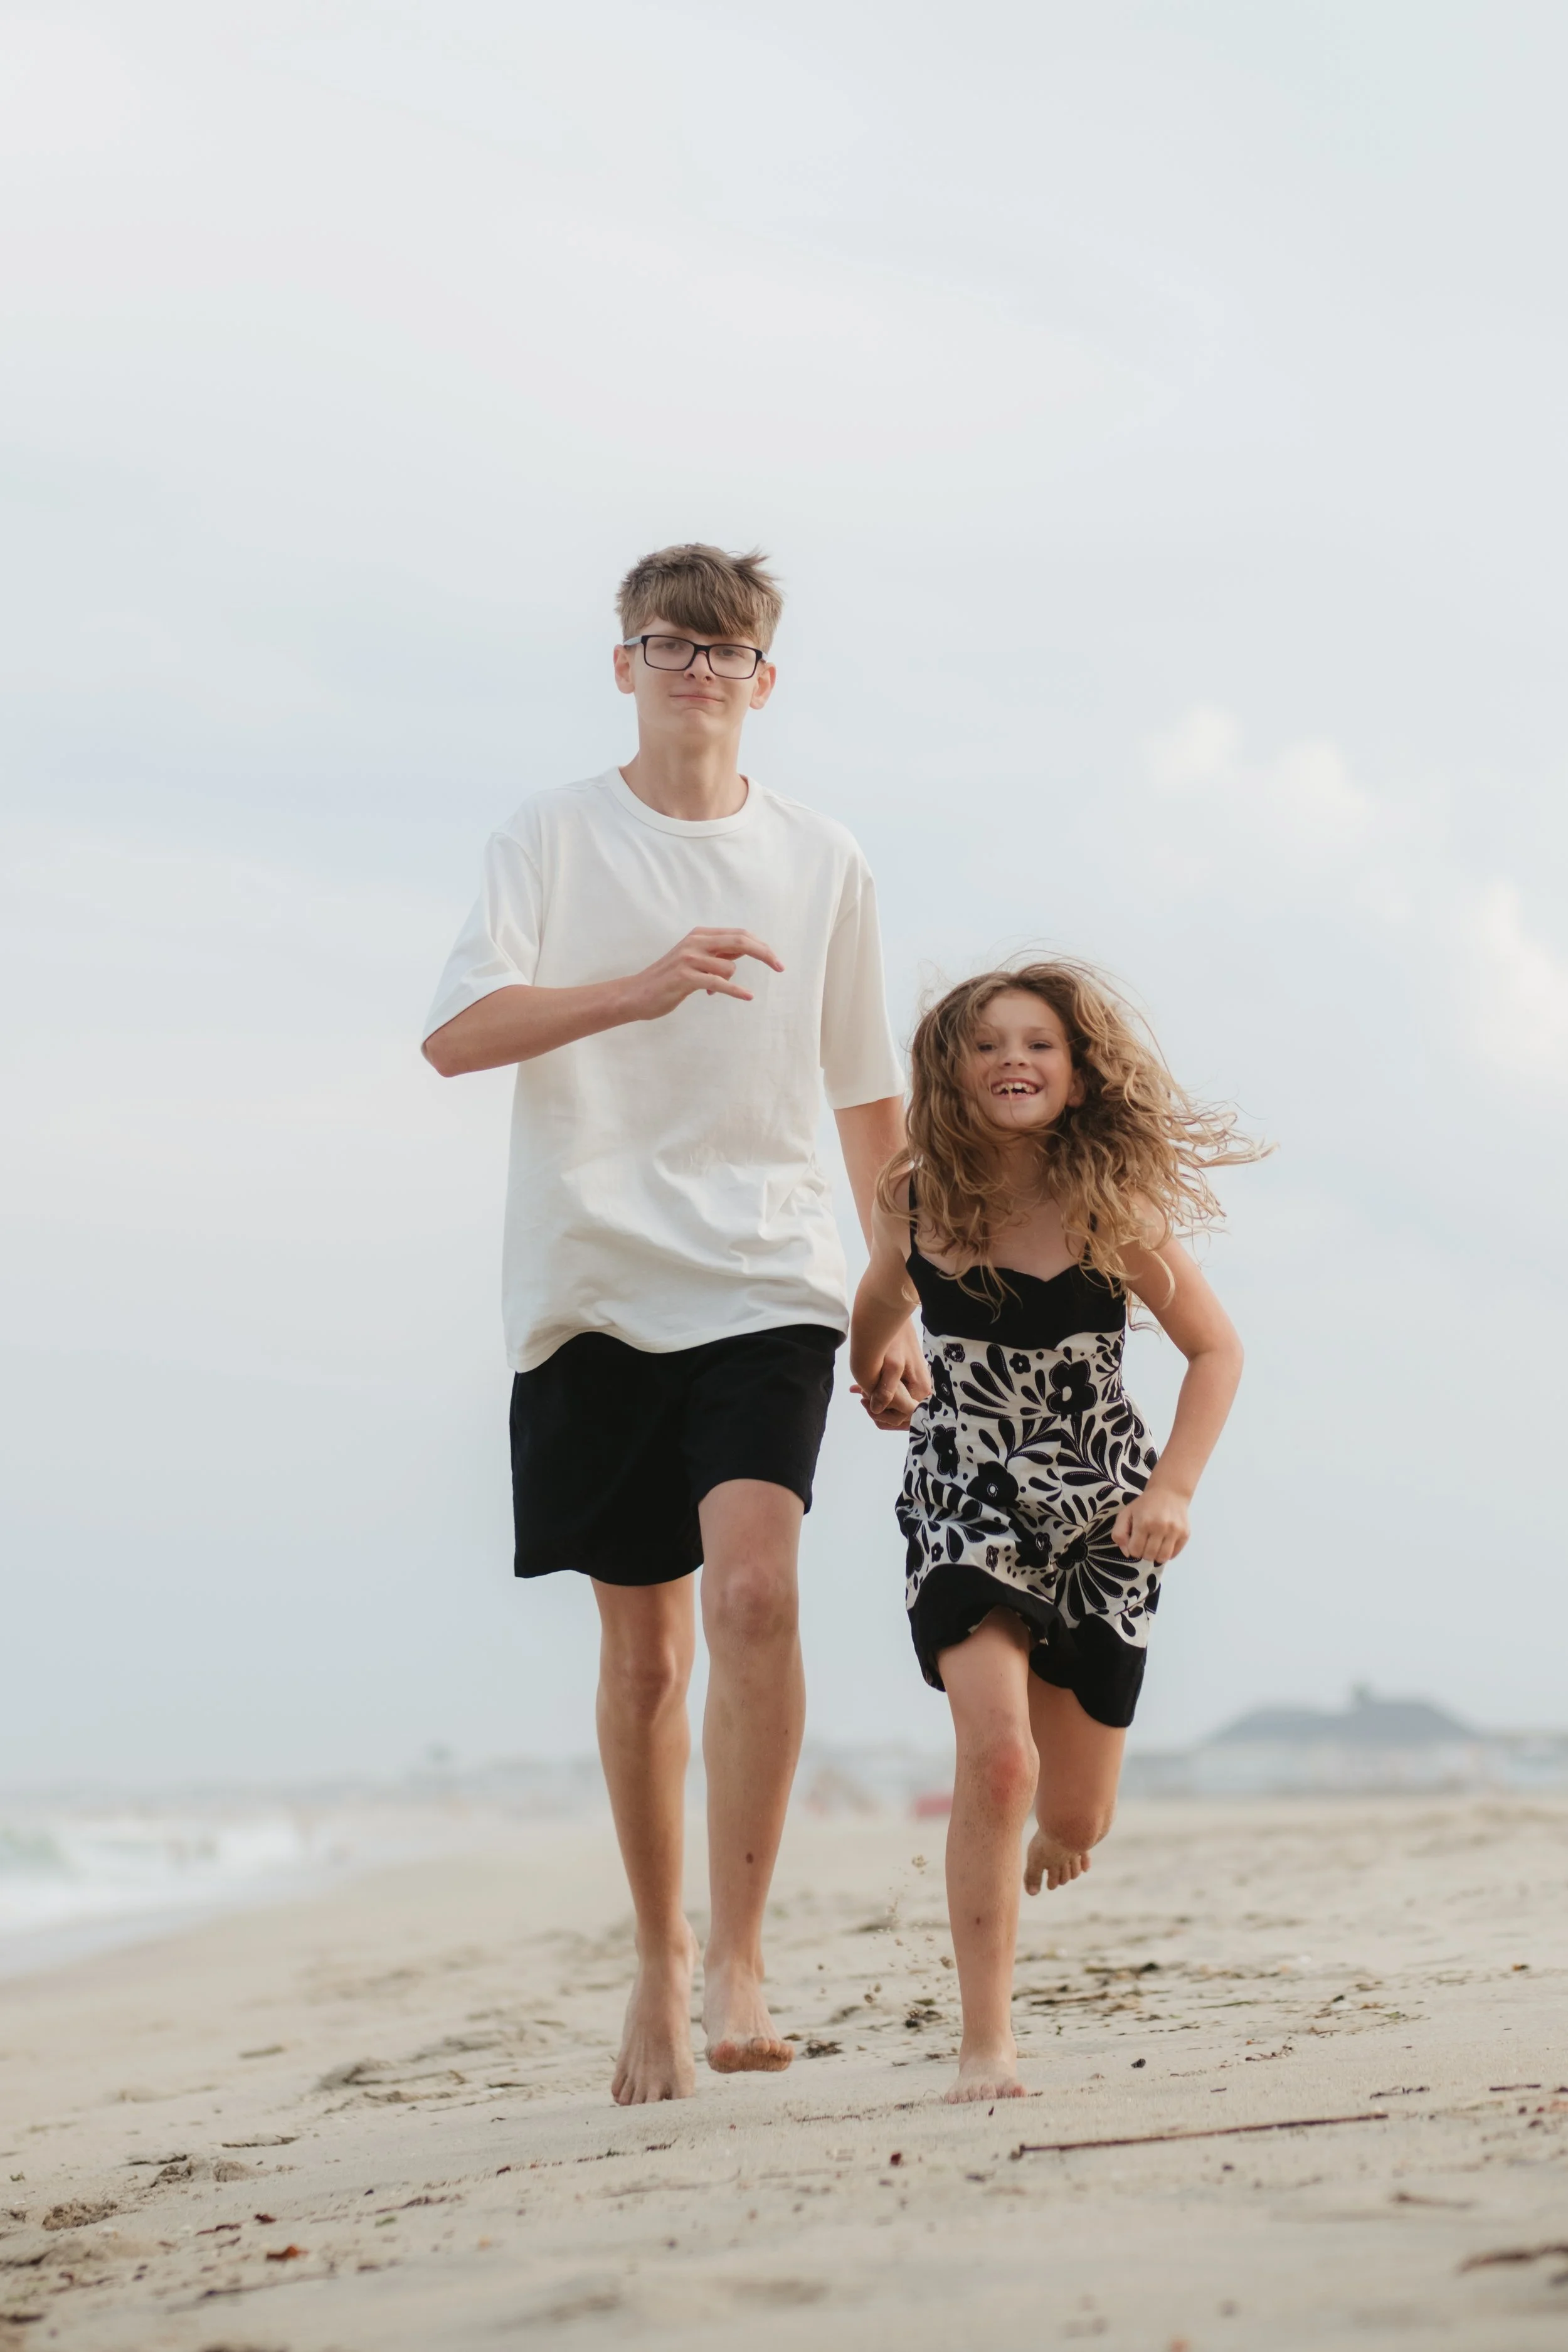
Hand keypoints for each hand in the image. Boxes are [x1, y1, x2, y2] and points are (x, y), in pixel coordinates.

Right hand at [626, 928, 783, 1019]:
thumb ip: (719, 954)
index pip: (739, 935)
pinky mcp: (684, 977)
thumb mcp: (696, 961)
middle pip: (740, 942)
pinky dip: (735, 990)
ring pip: (728, 967)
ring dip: (728, 982)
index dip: (761, 946)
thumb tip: (748, 950)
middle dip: (764, 953)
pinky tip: (747, 996)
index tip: (776, 961)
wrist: (638, 994)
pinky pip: (718, 982)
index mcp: (700, 935)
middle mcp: (695, 942)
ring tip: (708, 989)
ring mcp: (689, 958)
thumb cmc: (669, 980)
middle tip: (780, 966)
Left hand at [850, 1319, 930, 1431]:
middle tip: (860, 1396)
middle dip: (879, 1410)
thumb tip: (877, 1410)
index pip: (904, 1417)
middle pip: (901, 1416)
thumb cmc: (894, 1338)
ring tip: (860, 1393)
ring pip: (896, 1407)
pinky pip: (895, 1395)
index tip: (865, 1401)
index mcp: (921, 1390)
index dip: (883, 1415)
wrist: (893, 1313)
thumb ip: (888, 1391)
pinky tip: (862, 1390)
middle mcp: (922, 1390)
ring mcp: (915, 1385)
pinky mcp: (907, 1378)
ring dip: (877, 1404)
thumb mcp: (892, 1365)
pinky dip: (879, 1395)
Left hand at [1110, 1484, 1189, 1565]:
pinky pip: (1174, 1554)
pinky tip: (1164, 1544)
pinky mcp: (1185, 1534)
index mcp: (1143, 1523)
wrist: (1169, 1492)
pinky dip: (1167, 1553)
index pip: (1135, 1551)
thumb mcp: (1125, 1514)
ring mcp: (1175, 1531)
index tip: (1135, 1542)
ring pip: (1162, 1558)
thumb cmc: (1144, 1504)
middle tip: (1144, 1544)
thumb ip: (1119, 1534)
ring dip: (1155, 1556)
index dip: (1132, 1549)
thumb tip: (1127, 1553)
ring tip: (1154, 1546)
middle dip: (1143, 1553)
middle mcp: (1160, 1527)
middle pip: (1149, 1556)